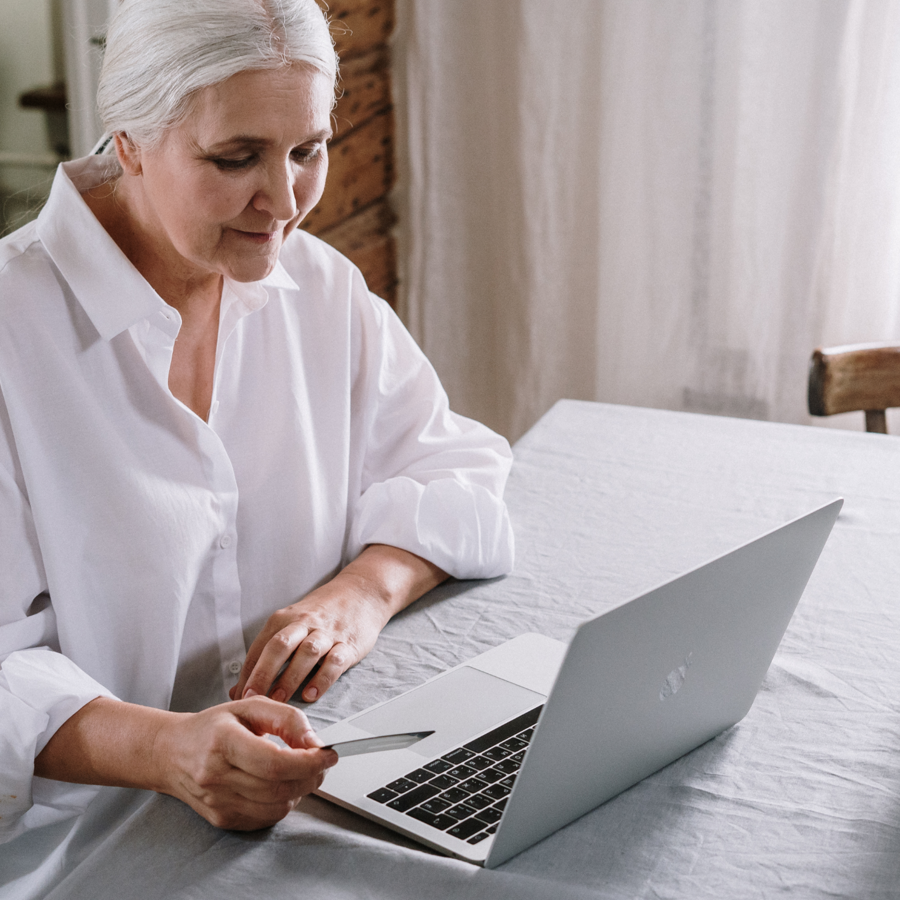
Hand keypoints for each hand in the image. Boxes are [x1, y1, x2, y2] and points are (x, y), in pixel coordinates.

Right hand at [155, 696, 337, 829]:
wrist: (171, 753)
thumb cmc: (213, 727)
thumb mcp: (250, 706)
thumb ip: (287, 719)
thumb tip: (315, 742)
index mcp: (222, 742)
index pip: (275, 763)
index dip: (309, 762)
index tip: (328, 754)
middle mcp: (217, 776)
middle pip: (279, 787)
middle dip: (311, 776)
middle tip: (322, 762)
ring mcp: (218, 802)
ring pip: (277, 806)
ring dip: (300, 790)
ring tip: (300, 771)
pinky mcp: (222, 819)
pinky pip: (266, 818)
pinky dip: (283, 802)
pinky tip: (280, 785)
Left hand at [230, 545, 447, 703]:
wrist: (360, 593)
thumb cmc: (321, 614)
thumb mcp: (292, 624)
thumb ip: (267, 654)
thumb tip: (240, 689)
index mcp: (285, 619)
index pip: (260, 647)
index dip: (248, 672)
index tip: (238, 696)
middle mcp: (304, 623)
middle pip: (280, 646)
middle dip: (264, 673)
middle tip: (253, 697)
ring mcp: (328, 633)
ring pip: (307, 653)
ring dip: (291, 677)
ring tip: (279, 700)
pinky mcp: (349, 643)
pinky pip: (335, 661)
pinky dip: (323, 678)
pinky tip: (312, 694)